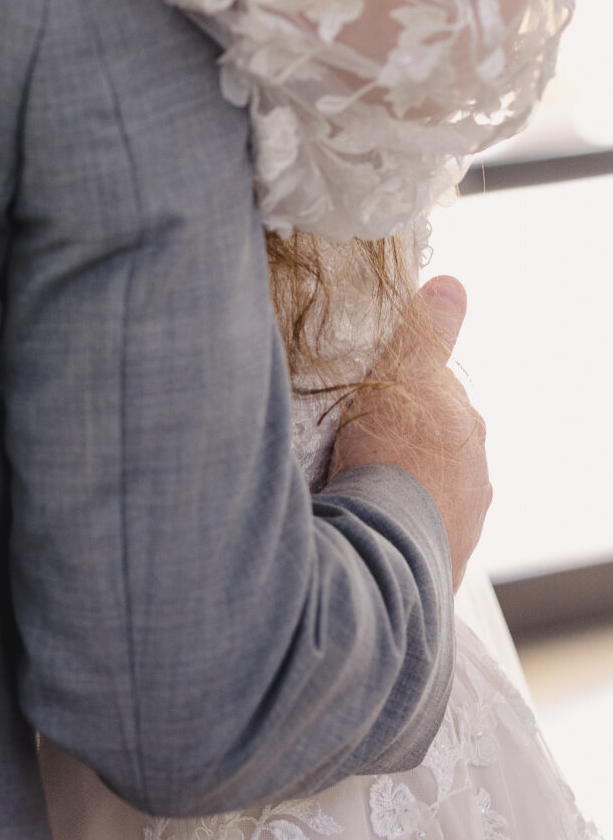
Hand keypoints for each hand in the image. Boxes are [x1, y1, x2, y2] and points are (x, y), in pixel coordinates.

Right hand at [328, 276, 491, 589]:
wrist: (388, 543)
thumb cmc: (390, 454)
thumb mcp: (403, 374)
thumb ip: (428, 331)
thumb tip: (453, 285)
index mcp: (465, 423)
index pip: (436, 391)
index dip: (402, 386)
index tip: (372, 394)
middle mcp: (476, 469)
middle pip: (438, 438)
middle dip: (410, 434)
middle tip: (364, 439)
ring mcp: (464, 515)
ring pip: (434, 483)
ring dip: (409, 479)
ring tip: (367, 482)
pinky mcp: (445, 554)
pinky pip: (424, 525)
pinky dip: (405, 517)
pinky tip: (378, 516)